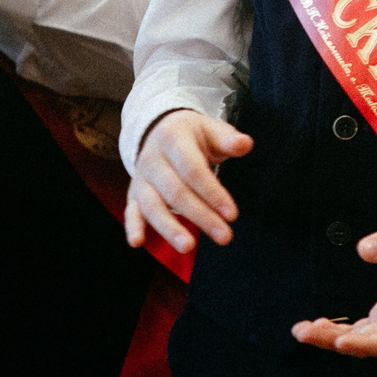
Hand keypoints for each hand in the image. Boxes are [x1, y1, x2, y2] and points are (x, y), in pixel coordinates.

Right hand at [126, 109, 253, 253]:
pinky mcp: (134, 193)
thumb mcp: (210, 129)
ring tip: (189, 246)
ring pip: (152, 206)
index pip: (193, 170)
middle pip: (176, 192)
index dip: (212, 193)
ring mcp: (141, 177)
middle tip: (225, 237)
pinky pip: (131, 211)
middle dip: (201, 216)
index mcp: (173, 138)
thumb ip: (227, 139)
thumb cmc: (193, 135)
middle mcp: (152, 159)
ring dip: (170, 228)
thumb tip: (245, 144)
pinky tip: (137, 243)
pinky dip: (133, 226)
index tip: (232, 214)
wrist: (161, 130)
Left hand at [291, 211, 376, 357]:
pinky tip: (318, 323)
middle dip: (337, 342)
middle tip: (304, 333)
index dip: (368, 345)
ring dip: (332, 338)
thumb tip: (364, 250)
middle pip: (372, 343)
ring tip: (302, 330)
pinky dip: (340, 330)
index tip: (340, 342)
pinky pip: (362, 329)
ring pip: (363, 338)